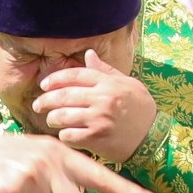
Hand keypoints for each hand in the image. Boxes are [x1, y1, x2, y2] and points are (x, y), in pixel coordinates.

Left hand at [32, 66, 157, 162]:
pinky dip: (63, 136)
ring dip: (52, 119)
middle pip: (64, 95)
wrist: (154, 137)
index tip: (44, 85)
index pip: (75, 75)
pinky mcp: (97, 138)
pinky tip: (65, 135)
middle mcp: (103, 98)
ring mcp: (99, 118)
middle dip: (46, 100)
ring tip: (51, 121)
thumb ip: (105, 71)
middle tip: (37, 105)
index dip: (55, 79)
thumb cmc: (140, 109)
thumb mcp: (127, 84)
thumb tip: (88, 54)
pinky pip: (69, 136)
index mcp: (108, 83)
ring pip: (62, 116)